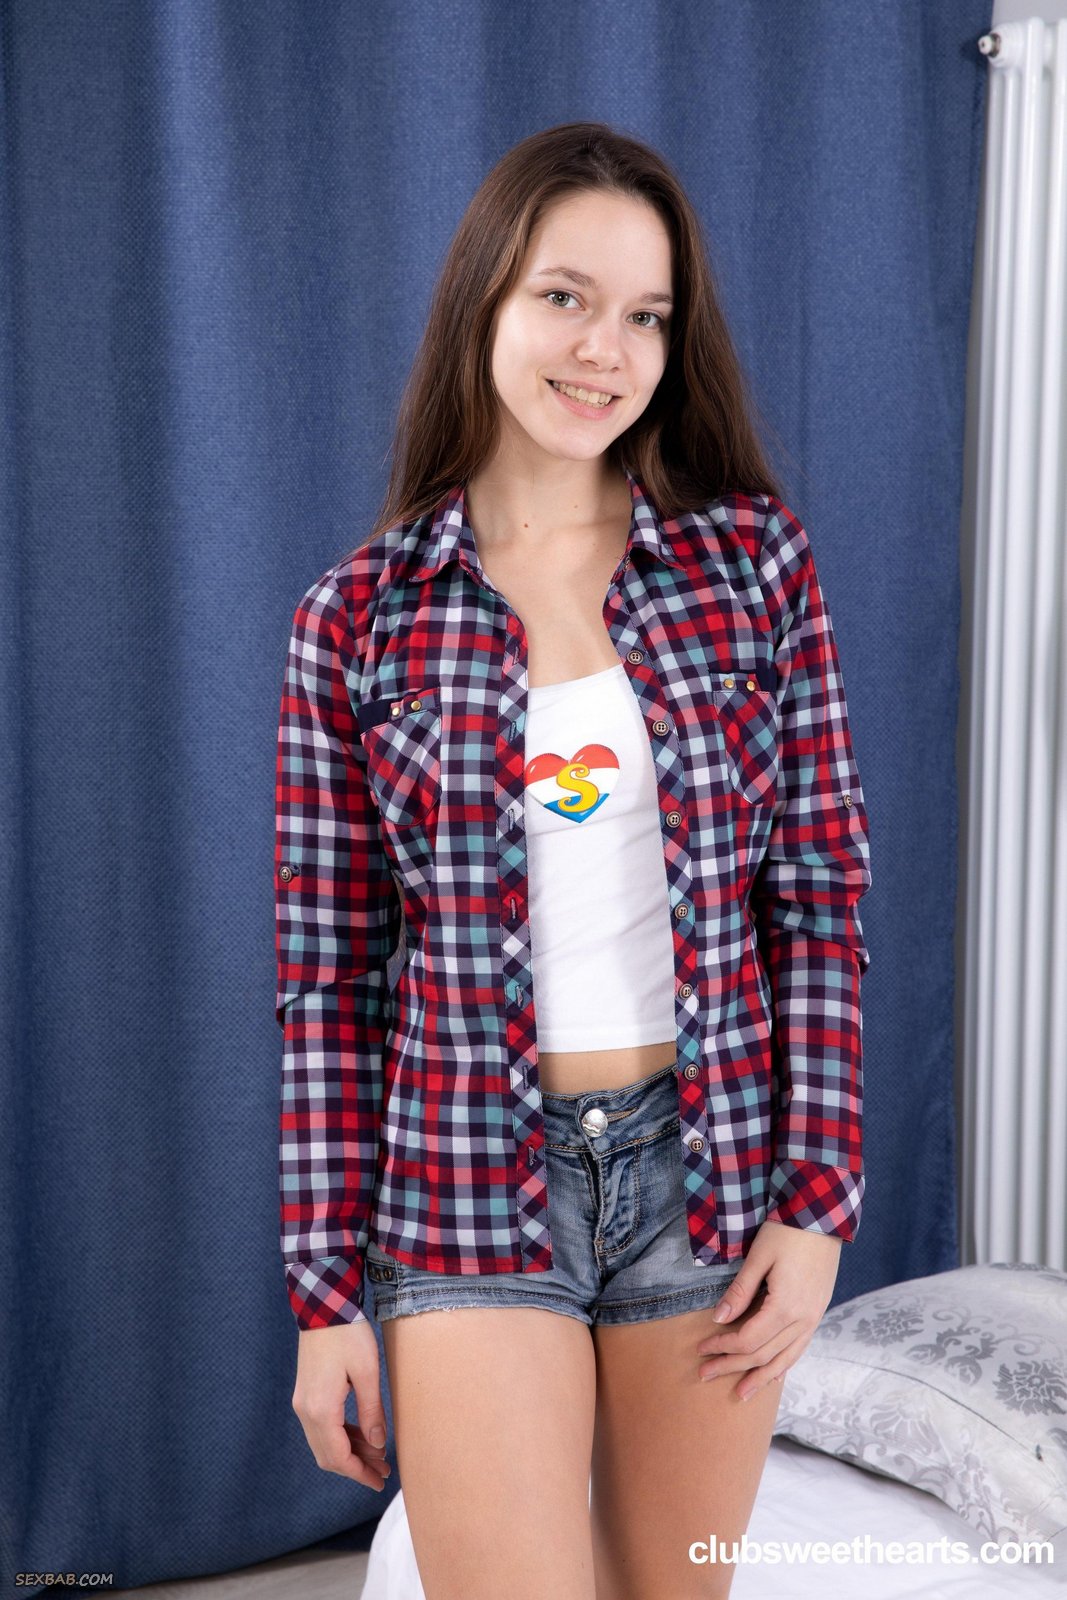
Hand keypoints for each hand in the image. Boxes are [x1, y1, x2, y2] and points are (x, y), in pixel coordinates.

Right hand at [292, 1316, 392, 1490]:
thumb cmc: (348, 1335)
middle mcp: (306, 1411)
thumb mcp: (368, 1372)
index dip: (360, 1474)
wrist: (323, 1307)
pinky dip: (340, 1436)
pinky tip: (361, 1435)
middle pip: (328, 1456)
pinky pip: (321, 1427)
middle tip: (383, 1470)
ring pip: (323, 1443)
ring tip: (377, 1454)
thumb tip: (378, 1444)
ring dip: (348, 1452)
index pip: (339, 1458)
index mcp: (321, 1410)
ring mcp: (303, 1402)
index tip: (380, 1482)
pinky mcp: (306, 1393)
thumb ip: (371, 1411)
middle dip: (356, 1467)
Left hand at [696, 1220, 841, 1401]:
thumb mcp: (758, 1258)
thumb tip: (719, 1320)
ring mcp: (813, 1318)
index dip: (722, 1347)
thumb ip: (739, 1292)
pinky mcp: (818, 1312)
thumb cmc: (786, 1231)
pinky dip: (784, 1365)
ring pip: (784, 1359)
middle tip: (705, 1374)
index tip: (701, 1349)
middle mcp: (803, 1319)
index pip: (747, 1339)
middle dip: (732, 1366)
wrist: (823, 1216)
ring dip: (760, 1377)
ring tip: (740, 1393)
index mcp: (785, 1307)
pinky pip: (800, 1348)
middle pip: (762, 1354)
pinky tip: (773, 1376)